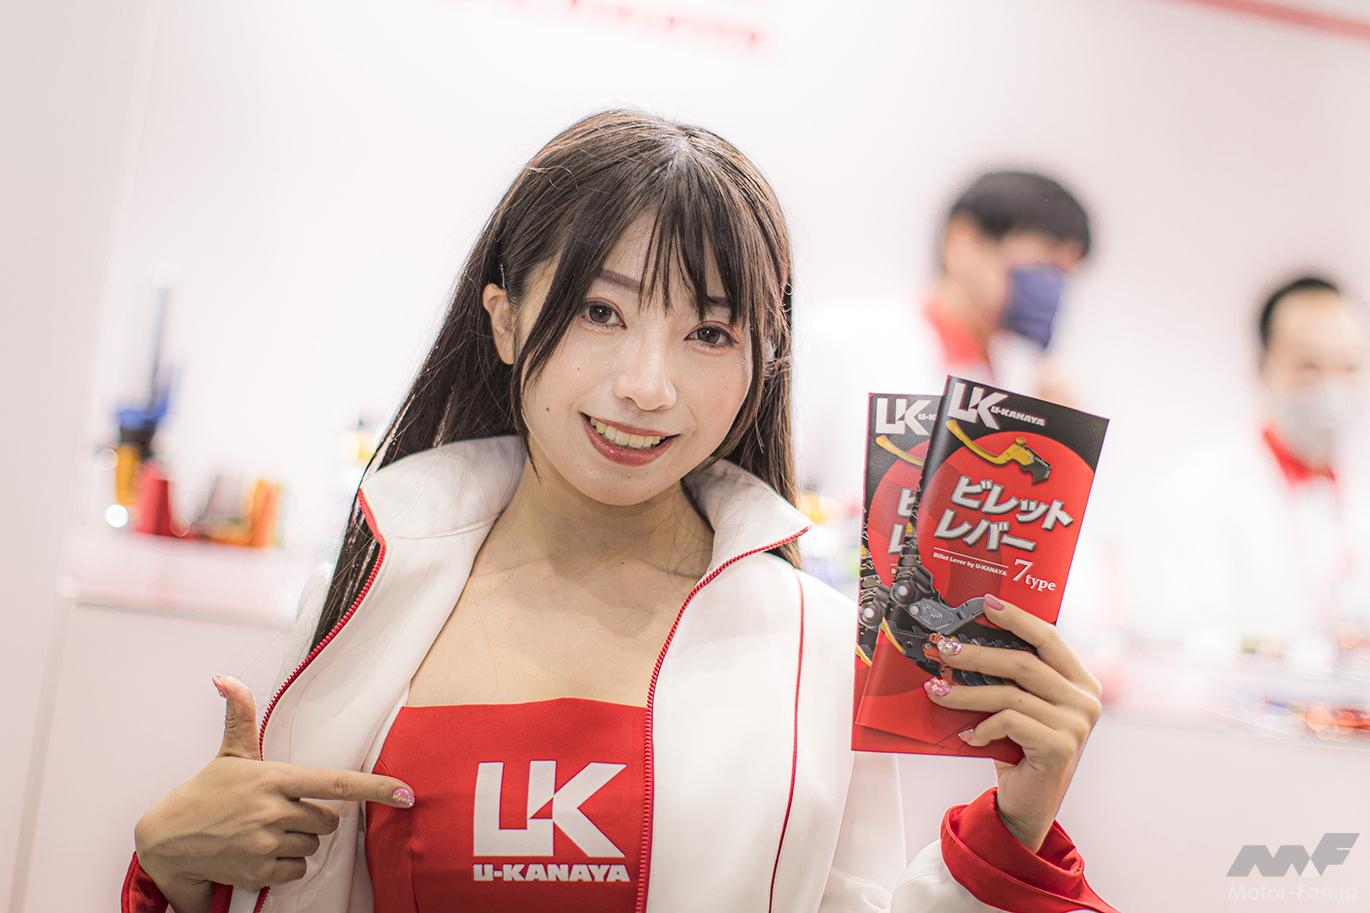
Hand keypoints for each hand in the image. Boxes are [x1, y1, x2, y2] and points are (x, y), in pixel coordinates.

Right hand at [134, 674, 416, 899]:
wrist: (166, 841)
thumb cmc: (205, 794)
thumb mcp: (229, 754)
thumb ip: (240, 714)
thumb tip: (225, 677)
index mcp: (275, 777)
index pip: (336, 782)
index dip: (375, 788)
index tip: (407, 793)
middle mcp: (273, 809)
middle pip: (327, 820)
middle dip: (313, 818)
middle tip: (280, 812)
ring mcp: (265, 842)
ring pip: (311, 846)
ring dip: (297, 842)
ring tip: (264, 831)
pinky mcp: (257, 871)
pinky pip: (295, 870)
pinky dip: (285, 865)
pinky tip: (259, 853)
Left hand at [921, 595, 1101, 852]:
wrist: (1028, 803)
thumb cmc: (1020, 748)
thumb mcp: (1019, 706)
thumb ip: (1009, 678)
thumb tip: (962, 643)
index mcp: (1080, 682)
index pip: (1049, 638)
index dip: (1017, 618)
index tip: (985, 603)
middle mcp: (1085, 700)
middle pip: (1023, 662)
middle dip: (976, 653)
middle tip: (942, 649)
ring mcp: (1077, 725)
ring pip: (1009, 694)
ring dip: (965, 691)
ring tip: (936, 691)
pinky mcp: (1060, 748)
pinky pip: (1009, 722)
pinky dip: (981, 726)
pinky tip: (968, 735)